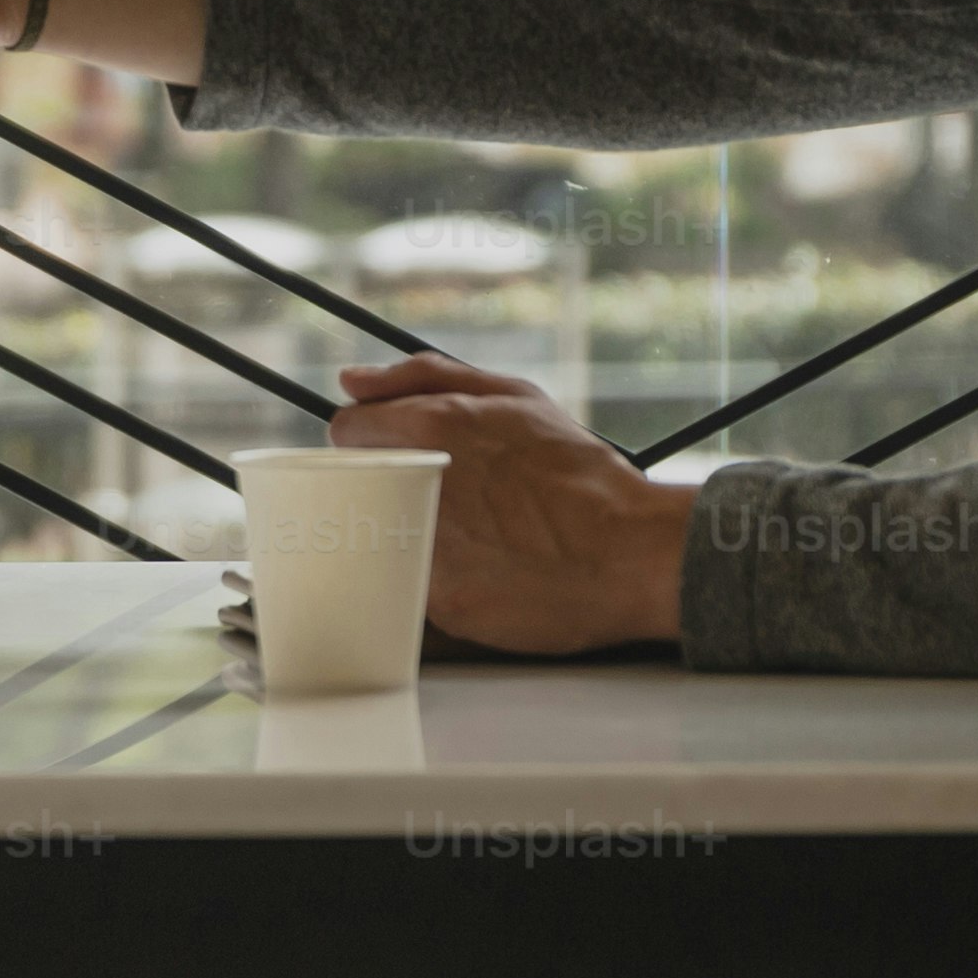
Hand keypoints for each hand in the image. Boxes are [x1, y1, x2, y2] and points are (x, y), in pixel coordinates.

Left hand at [326, 357, 694, 655]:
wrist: (630, 553)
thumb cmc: (578, 472)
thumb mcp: (515, 397)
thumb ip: (423, 376)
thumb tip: (350, 381)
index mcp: (430, 425)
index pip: (347, 432)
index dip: (375, 444)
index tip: (402, 457)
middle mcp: (415, 482)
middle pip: (351, 485)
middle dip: (381, 488)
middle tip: (431, 499)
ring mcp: (421, 545)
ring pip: (370, 537)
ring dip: (398, 535)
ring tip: (458, 540)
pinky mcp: (435, 602)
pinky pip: (403, 585)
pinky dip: (427, 579)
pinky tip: (472, 574)